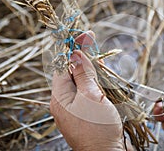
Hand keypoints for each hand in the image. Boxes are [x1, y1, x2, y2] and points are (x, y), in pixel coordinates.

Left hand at [50, 31, 125, 150]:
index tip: (85, 35)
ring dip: (92, 72)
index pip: (63, 65)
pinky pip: (87, 94)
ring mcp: (75, 108)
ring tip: (101, 67)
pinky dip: (95, 85)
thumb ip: (83, 74)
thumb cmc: (98, 129)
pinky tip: (103, 83)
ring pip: (82, 83)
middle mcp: (64, 102)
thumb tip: (75, 54)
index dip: (73, 49)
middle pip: (72, 73)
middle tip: (95, 49)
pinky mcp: (85, 114)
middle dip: (85, 60)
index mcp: (60, 97)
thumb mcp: (92, 96)